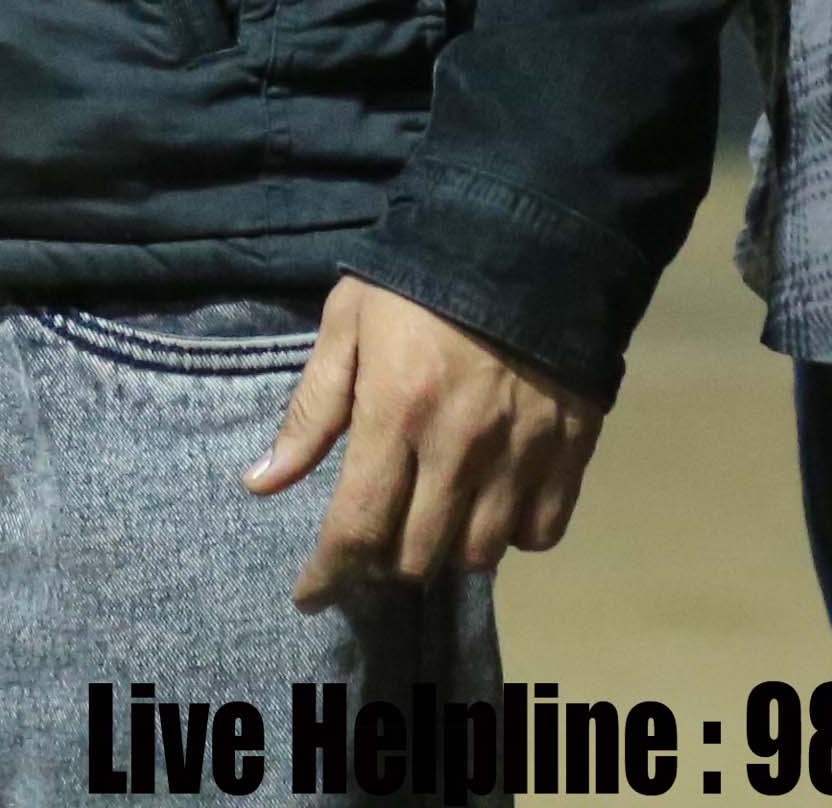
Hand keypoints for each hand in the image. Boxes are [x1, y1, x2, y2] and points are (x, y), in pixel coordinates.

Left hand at [244, 276, 601, 607]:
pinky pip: (540, 533)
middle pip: (417, 554)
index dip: (328, 574)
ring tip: (432, 517)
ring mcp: (521, 455)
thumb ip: (310, 410)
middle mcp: (459, 448)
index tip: (310, 595)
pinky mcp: (570, 451)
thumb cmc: (418, 279)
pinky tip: (492, 505)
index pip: (356, 526)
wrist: (529, 237)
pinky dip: (511, 535)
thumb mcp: (346, 326)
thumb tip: (260, 484)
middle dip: (385, 559)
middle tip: (376, 535)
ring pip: (478, 553)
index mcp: (395, 412)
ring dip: (446, 549)